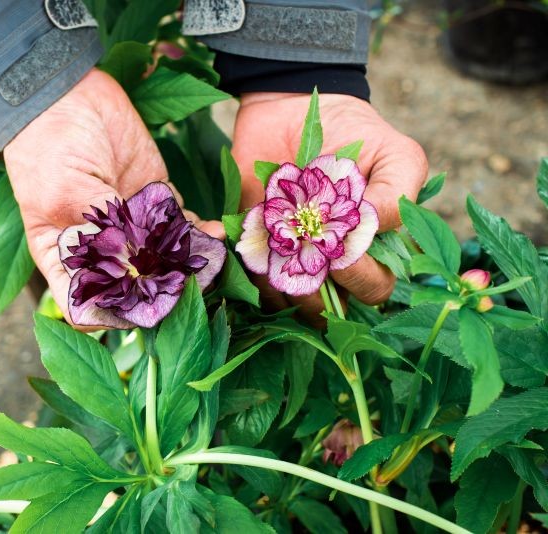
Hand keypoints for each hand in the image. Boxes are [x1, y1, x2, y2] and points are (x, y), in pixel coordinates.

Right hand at [3, 69, 221, 325]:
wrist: (67, 94)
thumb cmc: (49, 148)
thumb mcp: (65, 197)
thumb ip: (102, 236)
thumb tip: (136, 271)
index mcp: (64, 259)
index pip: (85, 308)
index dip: (110, 318)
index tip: (140, 311)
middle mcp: (100, 250)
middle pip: (131, 290)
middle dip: (160, 296)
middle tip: (190, 294)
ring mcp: (130, 226)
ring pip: (163, 262)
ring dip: (186, 268)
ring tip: (210, 269)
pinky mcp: (155, 200)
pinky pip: (181, 227)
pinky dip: (199, 235)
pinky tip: (215, 236)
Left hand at [232, 92, 427, 320]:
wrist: (290, 107)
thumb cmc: (354, 132)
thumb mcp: (395, 155)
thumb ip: (399, 195)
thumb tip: (374, 232)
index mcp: (373, 249)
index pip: (375, 289)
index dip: (361, 278)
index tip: (345, 250)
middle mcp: (333, 262)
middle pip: (334, 309)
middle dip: (323, 291)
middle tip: (311, 252)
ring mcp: (292, 257)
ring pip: (291, 300)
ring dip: (284, 283)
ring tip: (281, 247)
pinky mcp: (255, 247)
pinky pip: (252, 278)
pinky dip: (252, 266)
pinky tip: (257, 239)